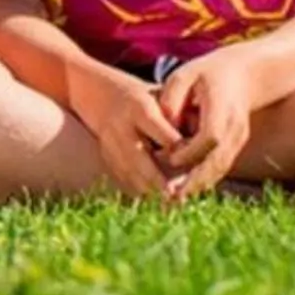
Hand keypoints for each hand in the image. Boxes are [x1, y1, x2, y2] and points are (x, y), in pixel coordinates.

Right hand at [63, 60, 184, 199]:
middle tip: (177, 198)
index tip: (195, 163)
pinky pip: (120, 177)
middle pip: (140, 158)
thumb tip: (204, 139)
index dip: (178, 149)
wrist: (90, 89)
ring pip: (129, 172)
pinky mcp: (103, 155)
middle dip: (158, 180)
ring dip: (148, 191)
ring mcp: (109, 142)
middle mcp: (121, 125)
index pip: (160, 132)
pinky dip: (136, 191)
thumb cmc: (138, 94)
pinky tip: (152, 201)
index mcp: (139, 106)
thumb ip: (179, 114)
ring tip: (169, 205)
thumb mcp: (157, 94)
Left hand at [156, 49, 257, 200]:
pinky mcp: (237, 146)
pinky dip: (205, 179)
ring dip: (200, 185)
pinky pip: (221, 166)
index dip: (190, 150)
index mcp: (222, 107)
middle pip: (218, 159)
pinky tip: (188, 190)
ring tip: (177, 200)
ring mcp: (239, 138)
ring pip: (221, 167)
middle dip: (195, 179)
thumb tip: (165, 124)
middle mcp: (235, 127)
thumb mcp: (185, 74)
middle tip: (173, 196)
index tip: (169, 158)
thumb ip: (172, 97)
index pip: (210, 136)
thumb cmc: (207, 73)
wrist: (245, 75)